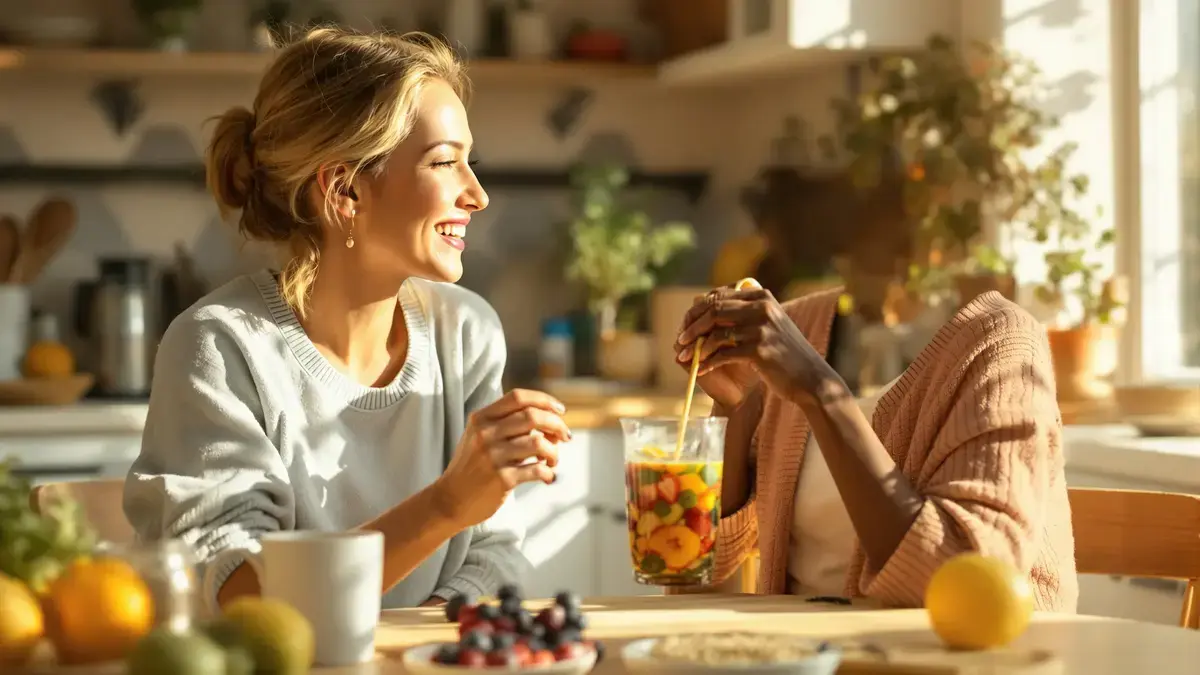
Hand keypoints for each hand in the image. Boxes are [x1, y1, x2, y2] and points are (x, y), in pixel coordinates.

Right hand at [436, 389, 570, 527]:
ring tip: (553, 460)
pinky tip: (547, 477)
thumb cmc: (473, 466)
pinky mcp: (502, 479)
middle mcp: (486, 434)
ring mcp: (493, 457)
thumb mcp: (480, 436)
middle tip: (566, 436)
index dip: (545, 400)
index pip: (519, 397)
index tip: (560, 411)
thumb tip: (552, 422)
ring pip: (539, 443)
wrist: (450, 500)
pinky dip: (548, 473)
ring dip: (554, 452)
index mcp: (481, 418)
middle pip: (533, 417)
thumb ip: (508, 424)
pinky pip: (537, 470)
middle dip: (557, 425)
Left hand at [675, 286, 833, 406]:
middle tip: (680, 340)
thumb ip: (742, 313)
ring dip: (696, 347)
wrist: (810, 378)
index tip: (685, 325)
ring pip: (716, 333)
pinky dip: (707, 363)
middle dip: (692, 325)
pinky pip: (723, 354)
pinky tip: (699, 370)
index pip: (719, 295)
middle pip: (713, 310)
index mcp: (762, 296)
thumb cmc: (784, 353)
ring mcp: (761, 328)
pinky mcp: (759, 350)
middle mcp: (762, 307)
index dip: (697, 310)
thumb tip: (702, 305)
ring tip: (684, 357)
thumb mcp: (767, 324)